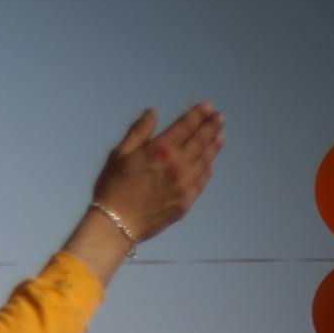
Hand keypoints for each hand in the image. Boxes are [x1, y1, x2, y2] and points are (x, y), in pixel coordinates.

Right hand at [91, 103, 225, 241]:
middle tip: (220, 118)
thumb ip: (139, 132)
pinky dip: (208, 168)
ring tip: (220, 136)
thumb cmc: (113, 187)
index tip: (208, 107)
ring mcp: (186, 184)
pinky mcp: (187, 201)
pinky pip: (202, 180)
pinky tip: (210, 163)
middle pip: (201, 141)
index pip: (186, 126)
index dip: (198, 114)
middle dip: (211, 126)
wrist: (116, 225)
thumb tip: (152, 112)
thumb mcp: (119, 154)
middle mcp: (179, 164)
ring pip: (206, 160)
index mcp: (162, 150)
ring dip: (214, 146)